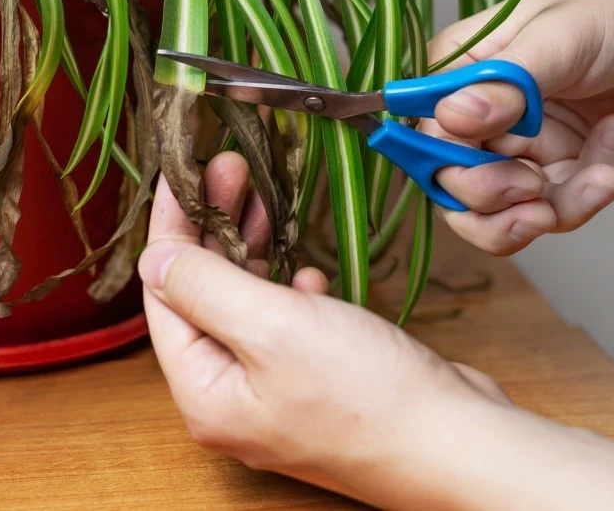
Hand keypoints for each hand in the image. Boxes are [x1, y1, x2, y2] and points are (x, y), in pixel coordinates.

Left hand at [139, 151, 509, 507]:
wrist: (459, 445)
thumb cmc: (369, 399)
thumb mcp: (273, 329)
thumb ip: (206, 288)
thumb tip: (154, 258)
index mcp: (205, 393)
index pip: (166, 295)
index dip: (172, 228)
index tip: (182, 171)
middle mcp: (233, 396)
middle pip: (204, 295)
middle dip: (214, 227)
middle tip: (231, 167)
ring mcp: (278, 390)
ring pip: (247, 303)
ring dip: (252, 248)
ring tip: (262, 195)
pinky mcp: (320, 382)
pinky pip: (288, 324)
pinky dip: (292, 290)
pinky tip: (309, 273)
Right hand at [425, 0, 613, 254]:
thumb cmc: (612, 8)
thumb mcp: (557, 41)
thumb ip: (505, 85)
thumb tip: (450, 118)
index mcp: (458, 70)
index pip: (429, 137)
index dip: (454, 168)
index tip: (507, 171)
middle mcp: (476, 112)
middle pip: (456, 187)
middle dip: (498, 203)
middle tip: (539, 196)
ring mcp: (516, 143)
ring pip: (506, 210)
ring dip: (556, 207)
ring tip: (602, 183)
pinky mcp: (555, 164)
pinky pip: (556, 205)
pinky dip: (589, 189)